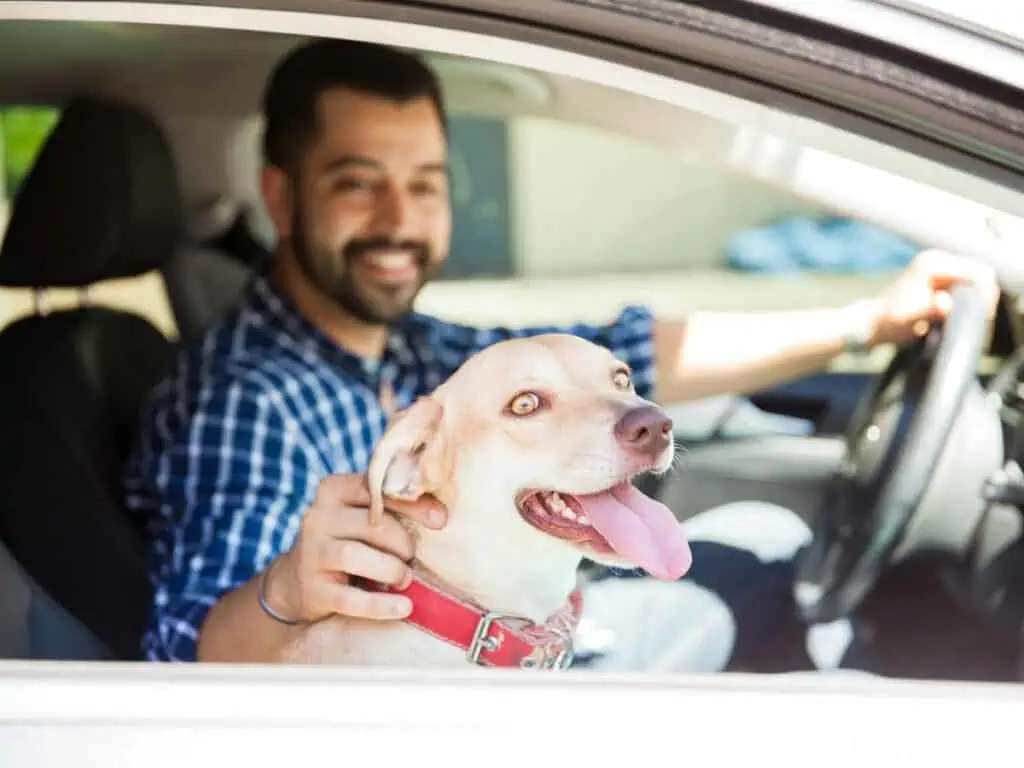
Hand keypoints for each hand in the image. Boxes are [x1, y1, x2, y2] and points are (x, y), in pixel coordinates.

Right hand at [265, 473, 446, 623]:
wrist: (297, 581)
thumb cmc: (346, 540)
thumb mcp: (362, 516)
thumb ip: (392, 507)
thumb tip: (440, 513)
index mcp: (334, 490)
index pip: (376, 488)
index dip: (412, 505)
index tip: (440, 520)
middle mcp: (318, 517)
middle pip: (371, 524)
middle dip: (402, 542)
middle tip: (413, 556)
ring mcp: (311, 553)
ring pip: (354, 555)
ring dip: (390, 568)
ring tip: (405, 578)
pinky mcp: (312, 589)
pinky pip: (349, 599)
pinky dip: (380, 605)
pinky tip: (403, 607)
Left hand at [866, 249, 999, 346]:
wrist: (873, 322)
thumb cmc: (890, 321)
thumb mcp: (910, 318)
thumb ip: (930, 309)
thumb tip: (945, 303)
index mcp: (933, 264)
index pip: (977, 272)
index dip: (986, 293)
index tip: (982, 314)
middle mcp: (938, 259)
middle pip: (980, 272)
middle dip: (983, 295)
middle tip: (978, 318)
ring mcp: (940, 265)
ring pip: (976, 278)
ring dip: (976, 297)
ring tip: (968, 317)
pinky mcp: (941, 275)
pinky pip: (967, 283)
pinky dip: (969, 297)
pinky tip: (961, 313)